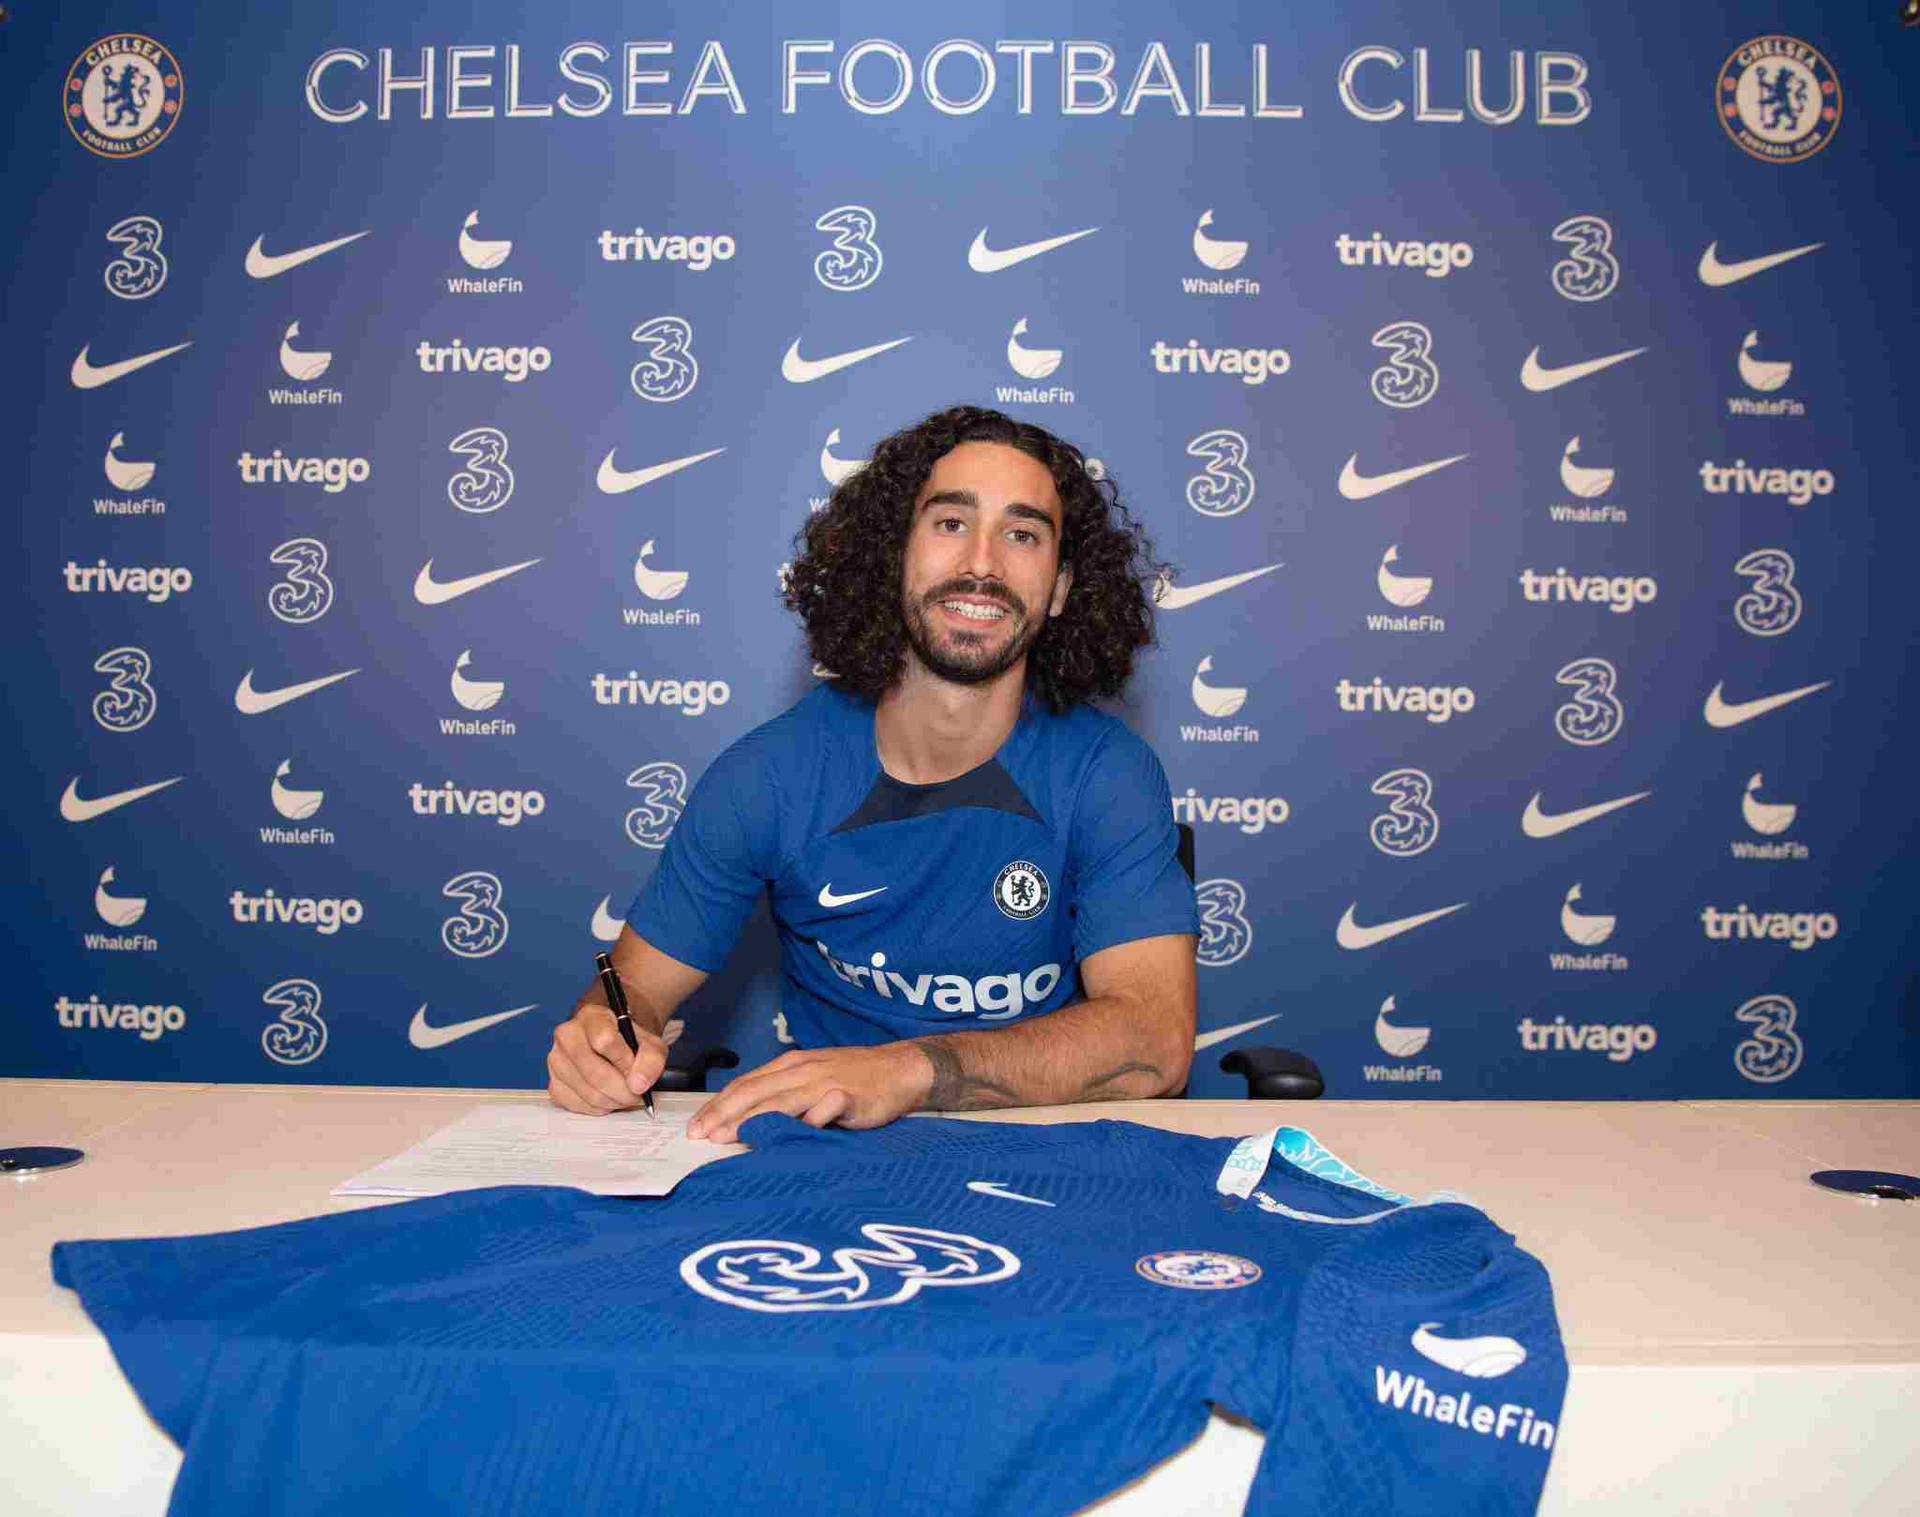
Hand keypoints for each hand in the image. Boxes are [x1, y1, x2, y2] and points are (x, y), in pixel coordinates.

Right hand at [546, 1001, 667, 1114]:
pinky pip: (578, 1105)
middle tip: (637, 1093)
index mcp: (590, 1016)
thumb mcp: (649, 1041)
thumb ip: (651, 1059)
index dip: (625, 1062)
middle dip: (623, 1090)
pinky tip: (608, 1097)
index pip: (604, 1041)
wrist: (612, 1038)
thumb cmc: (628, 1038)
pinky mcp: (554, 1083)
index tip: (637, 1070)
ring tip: (625, 1094)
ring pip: (589, 1094)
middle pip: (596, 1074)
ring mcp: (556, 1061)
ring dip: (614, 1101)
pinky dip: (599, 1108)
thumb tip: (638, 1085)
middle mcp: (567, 1036)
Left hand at [686, 1043, 933, 1143]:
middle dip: (722, 1114)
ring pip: (777, 1101)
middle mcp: (802, 1069)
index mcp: (791, 1064)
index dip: (718, 1104)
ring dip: (747, 1120)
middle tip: (700, 1135)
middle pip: (754, 1091)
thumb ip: (787, 1096)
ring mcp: (823, 1081)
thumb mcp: (814, 1079)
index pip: (746, 1084)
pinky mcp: (845, 1096)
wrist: (901, 1069)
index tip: (697, 1124)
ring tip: (725, 1138)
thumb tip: (751, 1121)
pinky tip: (779, 1139)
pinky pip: (817, 1112)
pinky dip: (796, 1125)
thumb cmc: (857, 1079)